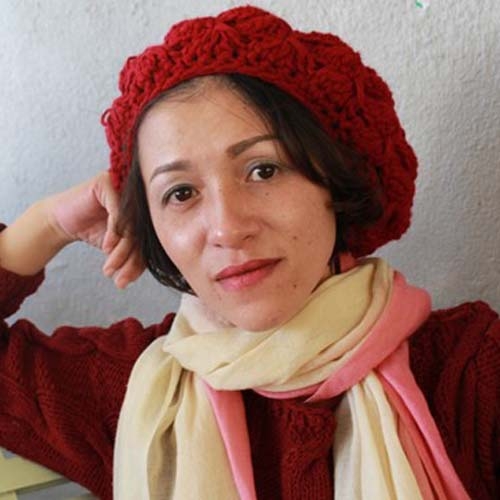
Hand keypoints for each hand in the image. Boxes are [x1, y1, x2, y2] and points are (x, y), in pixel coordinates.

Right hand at [47, 172, 144, 287]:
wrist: (62, 221)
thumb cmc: (94, 231)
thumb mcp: (119, 248)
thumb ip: (137, 254)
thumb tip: (156, 269)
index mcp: (148, 208)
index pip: (150, 237)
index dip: (141, 261)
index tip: (128, 280)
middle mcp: (139, 193)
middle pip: (143, 231)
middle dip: (131, 259)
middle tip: (120, 278)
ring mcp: (124, 185)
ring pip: (131, 223)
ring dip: (122, 250)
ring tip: (111, 267)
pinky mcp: (108, 182)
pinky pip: (118, 211)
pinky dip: (115, 233)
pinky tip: (107, 247)